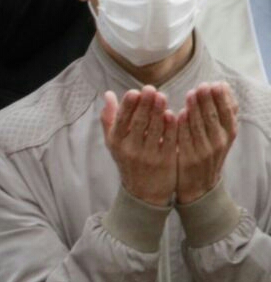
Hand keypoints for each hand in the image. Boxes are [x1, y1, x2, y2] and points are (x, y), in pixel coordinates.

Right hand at [100, 86, 178, 206]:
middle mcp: (130, 149)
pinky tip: (174, 114)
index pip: (121, 120)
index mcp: (116, 142)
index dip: (128, 106)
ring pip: (154, 130)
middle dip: (144, 105)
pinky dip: (170, 127)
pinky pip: (168, 140)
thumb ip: (110, 118)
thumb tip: (108, 94)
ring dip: (158, 112)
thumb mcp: (114, 142)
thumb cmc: (129, 160)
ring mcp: (147, 156)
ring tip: (162, 96)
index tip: (134, 91)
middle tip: (151, 89)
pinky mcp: (164, 161)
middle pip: (138, 123)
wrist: (144, 192)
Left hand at [176, 82, 238, 203]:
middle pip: (214, 117)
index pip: (228, 112)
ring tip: (190, 94)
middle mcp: (219, 142)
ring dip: (195, 109)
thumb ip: (222, 112)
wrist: (199, 184)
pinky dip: (183, 126)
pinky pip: (185, 139)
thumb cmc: (208, 152)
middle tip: (202, 86)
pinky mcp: (187, 158)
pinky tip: (178, 114)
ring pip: (200, 126)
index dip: (222, 98)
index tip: (215, 84)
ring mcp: (203, 151)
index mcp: (228, 134)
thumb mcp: (221, 134)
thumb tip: (224, 86)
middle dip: (208, 100)